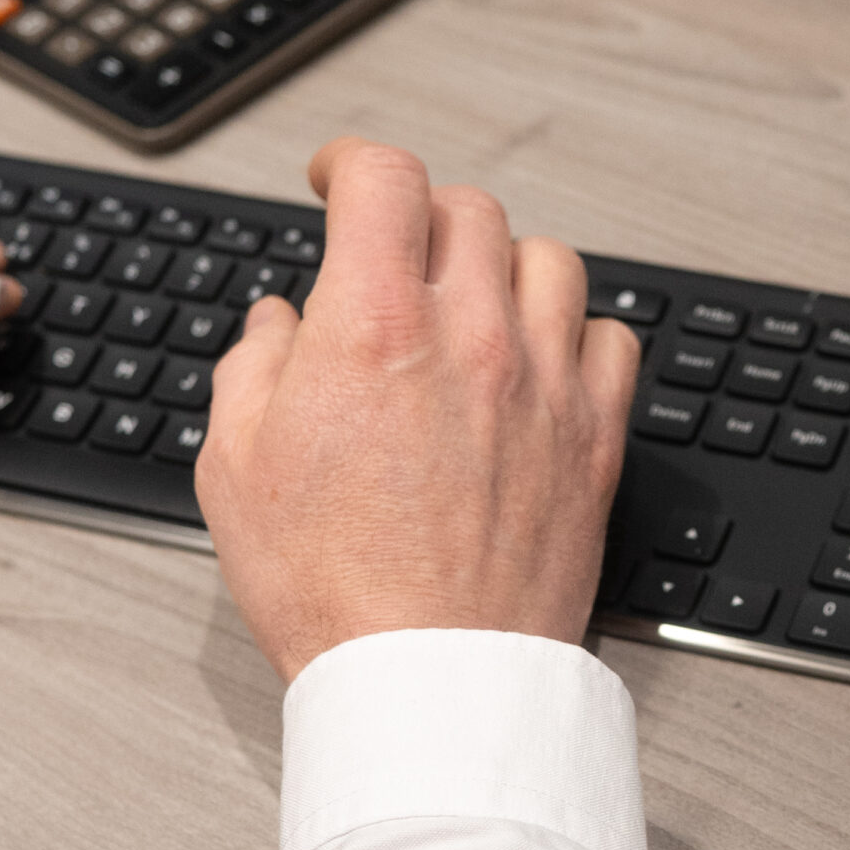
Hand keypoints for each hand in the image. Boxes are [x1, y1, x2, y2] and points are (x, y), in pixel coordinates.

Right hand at [197, 140, 639, 683]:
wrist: (429, 684)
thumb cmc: (335, 596)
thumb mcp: (236, 469)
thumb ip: (254, 369)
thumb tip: (278, 325)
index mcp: (374, 326)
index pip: (384, 177)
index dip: (352, 164)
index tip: (339, 185)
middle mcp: (472, 339)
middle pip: (467, 211)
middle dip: (421, 222)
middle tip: (396, 261)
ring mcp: (546, 389)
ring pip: (549, 261)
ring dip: (504, 267)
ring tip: (472, 306)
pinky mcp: (595, 445)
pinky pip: (613, 343)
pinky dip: (577, 336)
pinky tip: (542, 364)